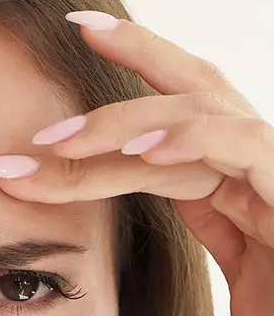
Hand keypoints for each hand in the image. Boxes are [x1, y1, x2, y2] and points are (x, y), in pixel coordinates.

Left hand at [0, 11, 273, 315]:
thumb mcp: (237, 262)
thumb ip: (207, 217)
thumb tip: (153, 185)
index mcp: (239, 176)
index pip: (176, 115)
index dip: (125, 84)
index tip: (72, 53)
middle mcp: (260, 161)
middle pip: (193, 88)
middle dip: (130, 61)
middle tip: (64, 57)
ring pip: (203, 113)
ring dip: (125, 122)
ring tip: (60, 143)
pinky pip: (245, 148)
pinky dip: (191, 141)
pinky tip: (140, 151)